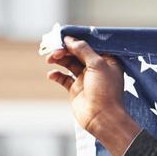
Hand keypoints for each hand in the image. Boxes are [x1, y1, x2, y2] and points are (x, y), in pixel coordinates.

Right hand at [44, 35, 140, 155]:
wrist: (102, 118)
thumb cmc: (105, 91)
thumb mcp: (98, 65)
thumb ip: (83, 50)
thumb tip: (70, 39)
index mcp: (106, 61)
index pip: (89, 45)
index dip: (76, 40)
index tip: (63, 37)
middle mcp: (96, 69)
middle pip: (76, 53)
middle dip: (64, 49)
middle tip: (54, 50)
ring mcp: (85, 79)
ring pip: (68, 63)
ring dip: (58, 59)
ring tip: (50, 59)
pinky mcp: (76, 89)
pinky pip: (63, 78)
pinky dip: (56, 74)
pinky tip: (51, 74)